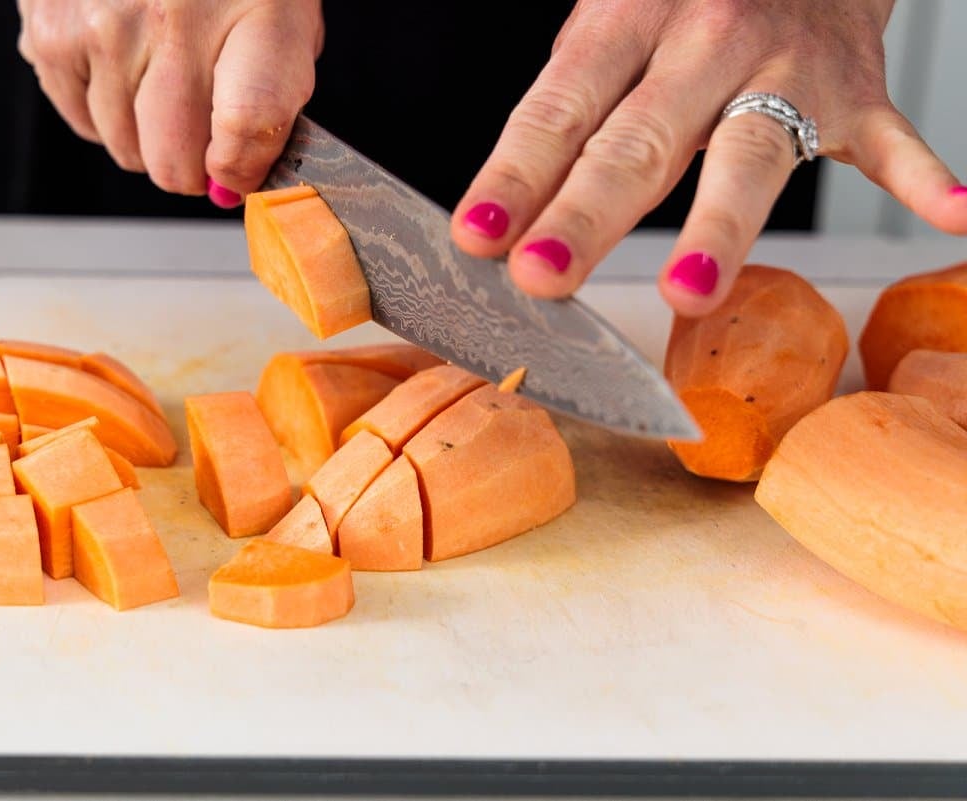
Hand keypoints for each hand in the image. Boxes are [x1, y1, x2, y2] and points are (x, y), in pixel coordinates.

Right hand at [16, 0, 322, 205]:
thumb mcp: (283, 20)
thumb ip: (274, 103)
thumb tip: (235, 178)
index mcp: (253, 12)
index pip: (248, 125)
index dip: (242, 170)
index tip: (238, 175)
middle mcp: (172, 19)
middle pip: (175, 162)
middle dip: (193, 163)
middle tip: (201, 124)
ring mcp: (103, 27)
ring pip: (126, 150)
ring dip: (146, 134)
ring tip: (161, 75)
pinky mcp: (52, 30)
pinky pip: (83, 121)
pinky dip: (105, 110)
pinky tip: (124, 63)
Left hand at [449, 0, 966, 316]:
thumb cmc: (681, 4)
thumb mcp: (609, 30)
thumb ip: (567, 115)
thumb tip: (502, 215)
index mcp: (626, 19)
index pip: (560, 108)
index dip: (516, 175)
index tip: (477, 237)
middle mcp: (704, 38)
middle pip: (637, 141)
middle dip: (587, 215)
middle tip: (544, 278)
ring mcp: (786, 67)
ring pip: (750, 154)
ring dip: (717, 226)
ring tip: (687, 289)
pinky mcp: (855, 91)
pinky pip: (894, 138)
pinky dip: (927, 176)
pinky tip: (953, 216)